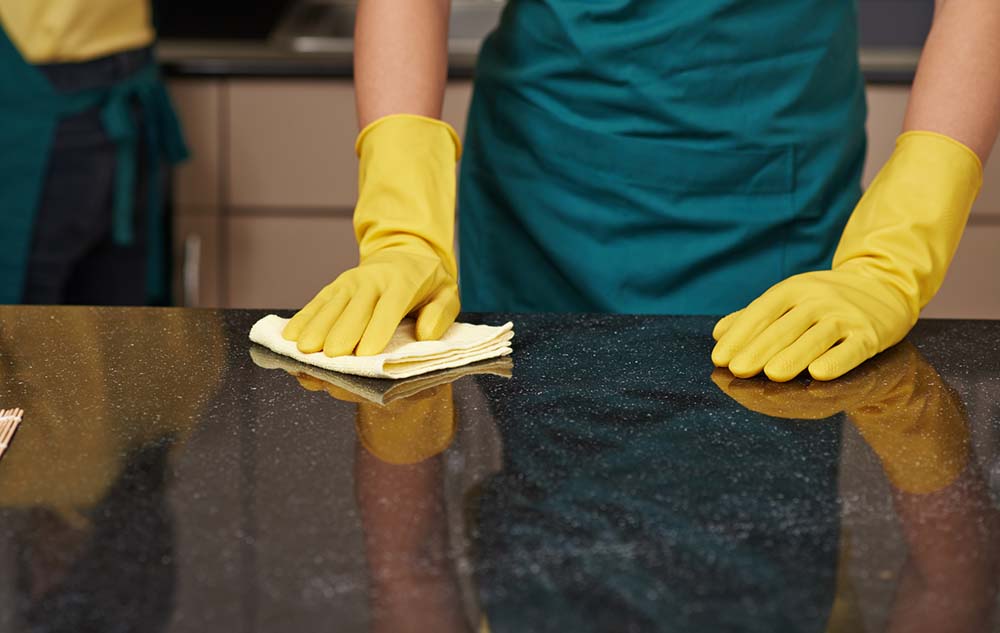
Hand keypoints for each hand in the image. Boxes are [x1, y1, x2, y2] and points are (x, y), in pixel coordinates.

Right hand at [282, 250, 458, 356]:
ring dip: (317, 329)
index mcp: (403, 284)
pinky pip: (317, 303)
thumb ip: (441, 314)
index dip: (376, 331)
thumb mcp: (447, 293)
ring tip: (304, 350)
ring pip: (331, 307)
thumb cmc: (428, 282)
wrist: (406, 252)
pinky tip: (290, 336)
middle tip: (331, 357)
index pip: (388, 309)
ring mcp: (350, 282)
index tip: (364, 353)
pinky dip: (303, 318)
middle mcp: (372, 281)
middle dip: (342, 334)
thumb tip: (425, 334)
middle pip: (354, 311)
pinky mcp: (335, 286)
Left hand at [713, 131, 981, 381]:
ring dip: (793, 355)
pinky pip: (852, 349)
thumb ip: (755, 316)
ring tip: (772, 374)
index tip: (719, 359)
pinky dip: (837, 360)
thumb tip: (719, 333)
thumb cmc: (825, 300)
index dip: (740, 335)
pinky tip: (819, 373)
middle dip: (759, 349)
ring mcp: (845, 315)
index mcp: (793, 289)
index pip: (761, 312)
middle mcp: (818, 299)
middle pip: (784, 327)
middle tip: (737, 371)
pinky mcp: (870, 334)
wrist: (885, 285)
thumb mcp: (790, 299)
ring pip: (815, 337)